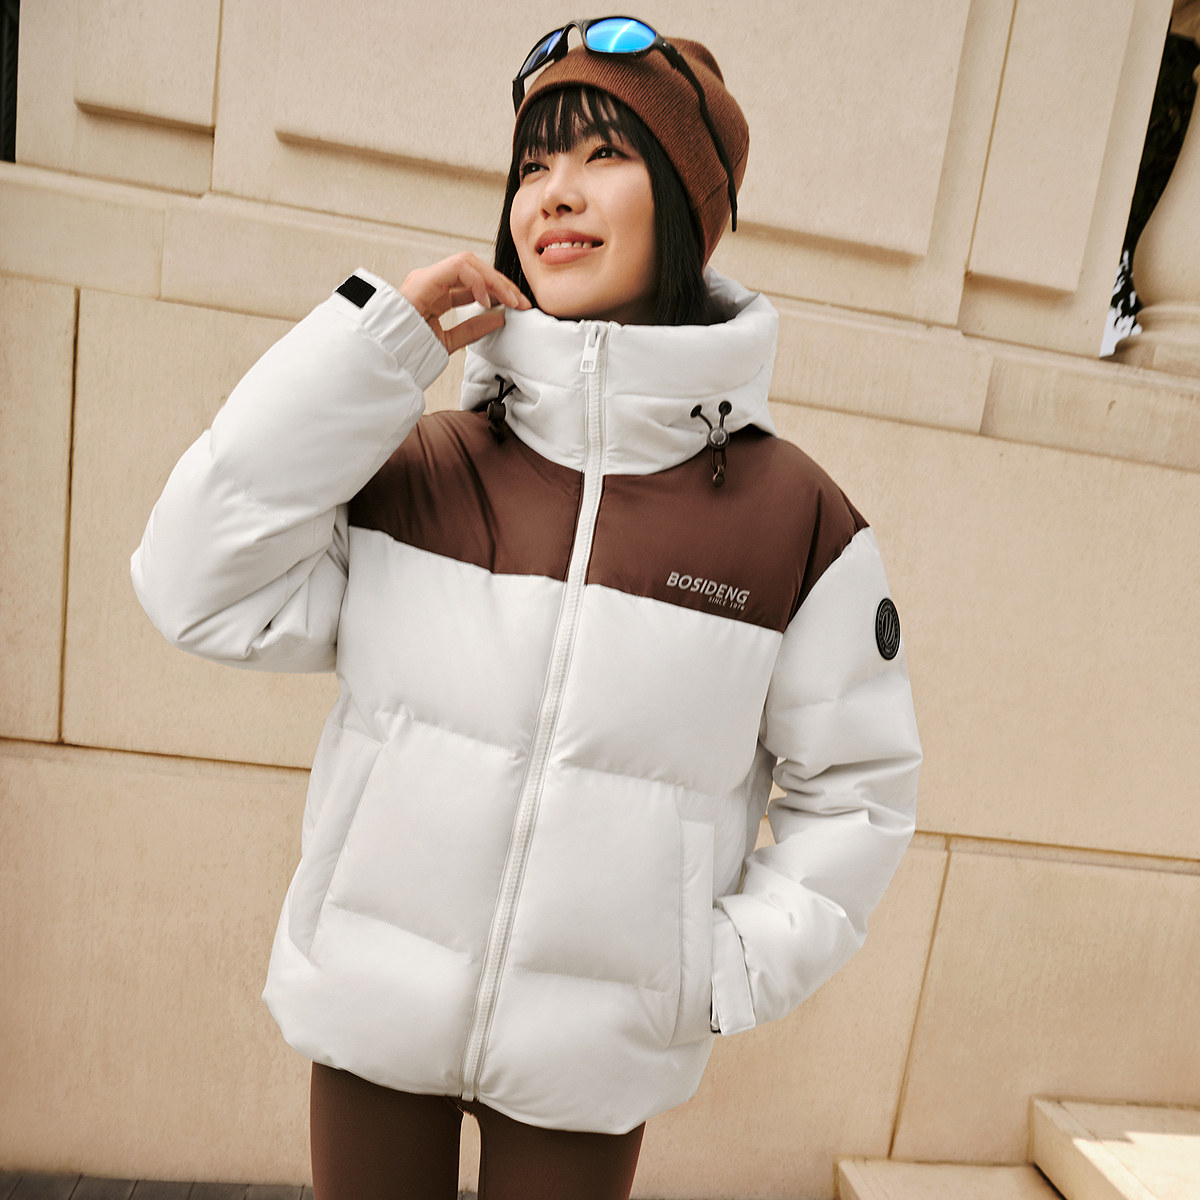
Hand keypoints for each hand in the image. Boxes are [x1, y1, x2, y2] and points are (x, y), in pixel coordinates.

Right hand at [400, 252, 530, 353]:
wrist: (384, 356)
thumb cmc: (405, 350)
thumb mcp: (448, 341)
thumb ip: (472, 329)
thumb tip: (499, 319)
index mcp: (436, 294)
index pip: (473, 283)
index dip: (498, 292)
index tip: (517, 307)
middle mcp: (432, 282)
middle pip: (475, 269)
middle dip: (502, 284)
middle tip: (521, 302)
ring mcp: (428, 278)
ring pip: (469, 263)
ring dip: (494, 280)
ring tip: (510, 300)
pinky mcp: (425, 279)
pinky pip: (459, 267)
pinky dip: (478, 281)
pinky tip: (486, 300)